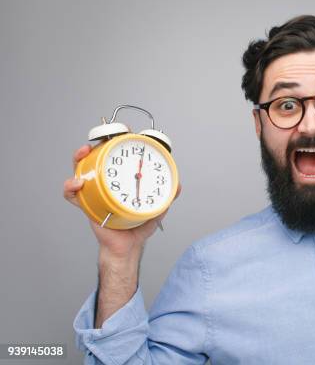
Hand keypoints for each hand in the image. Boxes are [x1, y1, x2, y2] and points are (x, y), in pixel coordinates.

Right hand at [63, 144, 181, 258]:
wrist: (126, 247)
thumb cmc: (138, 226)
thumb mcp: (156, 207)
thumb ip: (167, 196)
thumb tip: (179, 185)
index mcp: (123, 179)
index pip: (118, 155)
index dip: (117, 141)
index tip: (123, 132)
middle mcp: (107, 182)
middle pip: (96, 157)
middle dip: (95, 145)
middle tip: (98, 141)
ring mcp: (94, 192)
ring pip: (80, 170)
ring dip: (78, 160)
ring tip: (83, 155)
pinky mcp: (86, 204)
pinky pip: (72, 194)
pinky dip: (71, 187)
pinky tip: (77, 184)